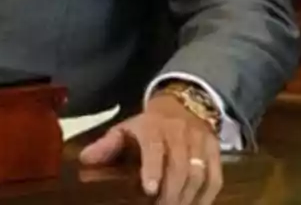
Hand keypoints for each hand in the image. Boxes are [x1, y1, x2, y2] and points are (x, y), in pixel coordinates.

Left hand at [79, 93, 221, 203]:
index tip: (149, 189)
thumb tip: (85, 160)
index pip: (154, 147)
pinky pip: (215, 178)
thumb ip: (107, 145)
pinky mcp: (216, 152)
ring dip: (188, 197)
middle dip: (171, 192)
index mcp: (154, 126)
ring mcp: (200, 142)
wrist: (182, 105)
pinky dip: (207, 197)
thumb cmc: (148, 125)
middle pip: (180, 165)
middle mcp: (180, 133)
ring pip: (199, 174)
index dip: (153, 168)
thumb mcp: (125, 129)